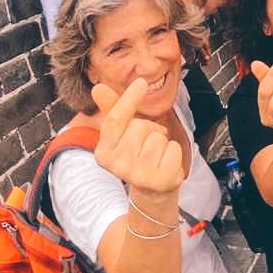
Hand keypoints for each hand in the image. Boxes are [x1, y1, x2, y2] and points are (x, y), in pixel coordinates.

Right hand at [91, 80, 184, 196]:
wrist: (153, 190)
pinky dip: (174, 152)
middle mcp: (117, 165)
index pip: (116, 119)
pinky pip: (173, 148)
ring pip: (158, 137)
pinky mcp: (159, 179)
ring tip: (156, 154)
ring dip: (162, 141)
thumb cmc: (138, 155)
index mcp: (104, 152)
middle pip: (140, 126)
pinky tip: (165, 163)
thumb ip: (113, 110)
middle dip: (150, 129)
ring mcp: (138, 174)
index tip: (141, 83)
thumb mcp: (124, 134)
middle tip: (148, 143)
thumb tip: (98, 87)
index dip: (129, 98)